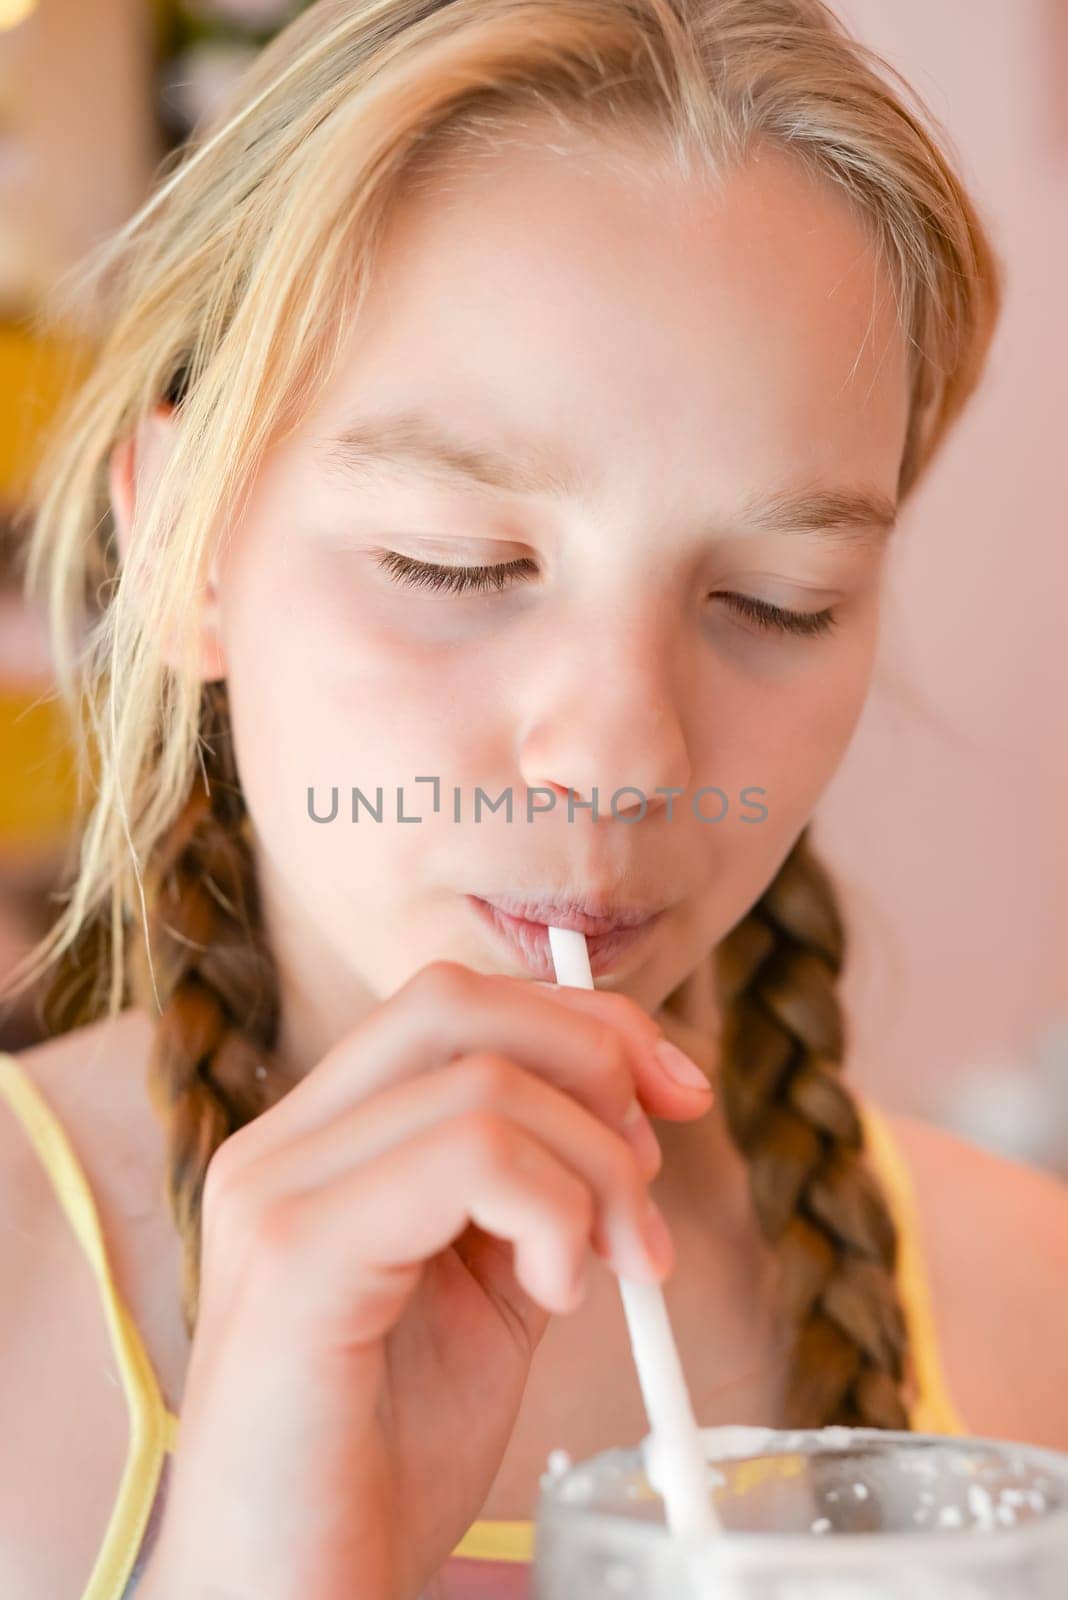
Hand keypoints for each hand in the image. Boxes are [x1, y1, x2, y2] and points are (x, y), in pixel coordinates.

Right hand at [139, 961, 713, 1599]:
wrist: (299, 1599)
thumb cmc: (385, 1460)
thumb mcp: (486, 1294)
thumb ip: (534, 1193)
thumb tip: (633, 1111)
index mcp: (318, 1143)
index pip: (451, 1004)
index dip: (581, 1021)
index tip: (676, 1093)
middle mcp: (280, 1146)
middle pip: (456, 1001)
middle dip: (596, 1058)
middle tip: (651, 1169)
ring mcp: (276, 1191)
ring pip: (482, 1079)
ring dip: (593, 1169)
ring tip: (608, 1271)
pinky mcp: (297, 1255)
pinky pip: (467, 1157)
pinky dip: (553, 1212)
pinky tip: (552, 1297)